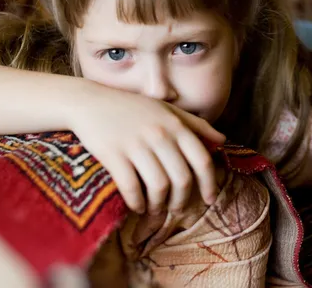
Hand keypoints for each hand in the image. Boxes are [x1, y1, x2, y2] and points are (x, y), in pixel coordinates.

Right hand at [66, 82, 225, 214]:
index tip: (209, 199)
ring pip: (159, 186)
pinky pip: (131, 187)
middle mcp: (159, 134)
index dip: (209, 183)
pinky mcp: (113, 155)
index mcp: (175, 124)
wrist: (90, 102)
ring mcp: (136, 145)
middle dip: (182, 200)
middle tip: (177, 209)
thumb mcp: (167, 109)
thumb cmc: (131, 107)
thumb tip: (222, 141)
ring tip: (156, 210)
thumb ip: (195, 124)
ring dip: (160, 205)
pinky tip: (137, 206)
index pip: (201, 160)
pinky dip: (137, 202)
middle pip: (181, 178)